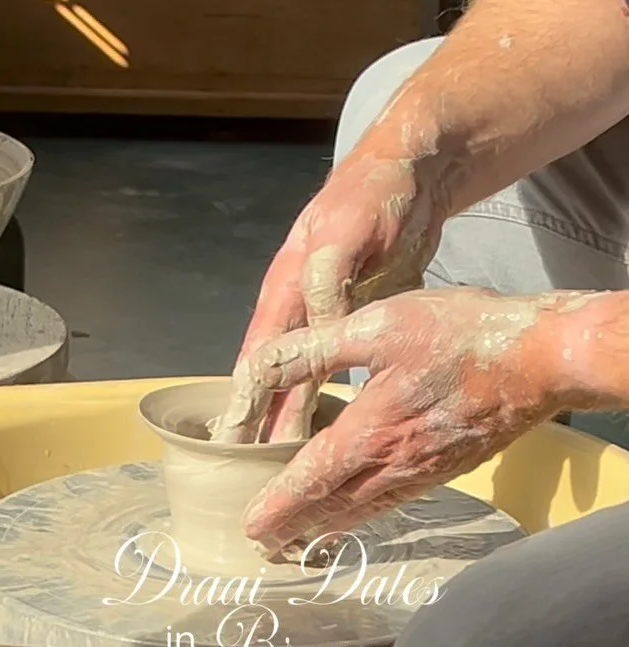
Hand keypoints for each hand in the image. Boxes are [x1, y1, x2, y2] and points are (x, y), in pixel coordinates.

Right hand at [215, 146, 445, 443]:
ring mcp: (327, 317)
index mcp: (288, 288)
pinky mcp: (358, 321)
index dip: (244, 403)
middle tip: (250, 475)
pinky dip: (326, 403)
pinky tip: (330, 433)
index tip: (231, 446)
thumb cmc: (373, 196)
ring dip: (291, 420)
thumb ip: (329, 283)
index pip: (257, 358)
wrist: (414, 170)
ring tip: (283, 467)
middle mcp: (299, 309)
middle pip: (273, 379)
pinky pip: (334, 372)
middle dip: (260, 425)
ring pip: (302, 381)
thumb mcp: (346, 236)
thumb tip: (317, 332)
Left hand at [238, 287, 584, 553]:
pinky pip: (393, 502)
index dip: (278, 506)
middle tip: (263, 545)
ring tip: (300, 540)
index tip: (252, 527)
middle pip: (332, 506)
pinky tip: (359, 513)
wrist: (539, 360)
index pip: (310, 480)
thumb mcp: (379, 325)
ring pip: (364, 509)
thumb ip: (316, 349)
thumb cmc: (462, 335)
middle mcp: (392, 463)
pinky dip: (365, 516)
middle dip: (295, 527)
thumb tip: (263, 365)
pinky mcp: (446, 468)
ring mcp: (422, 471)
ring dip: (328, 527)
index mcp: (369, 432)